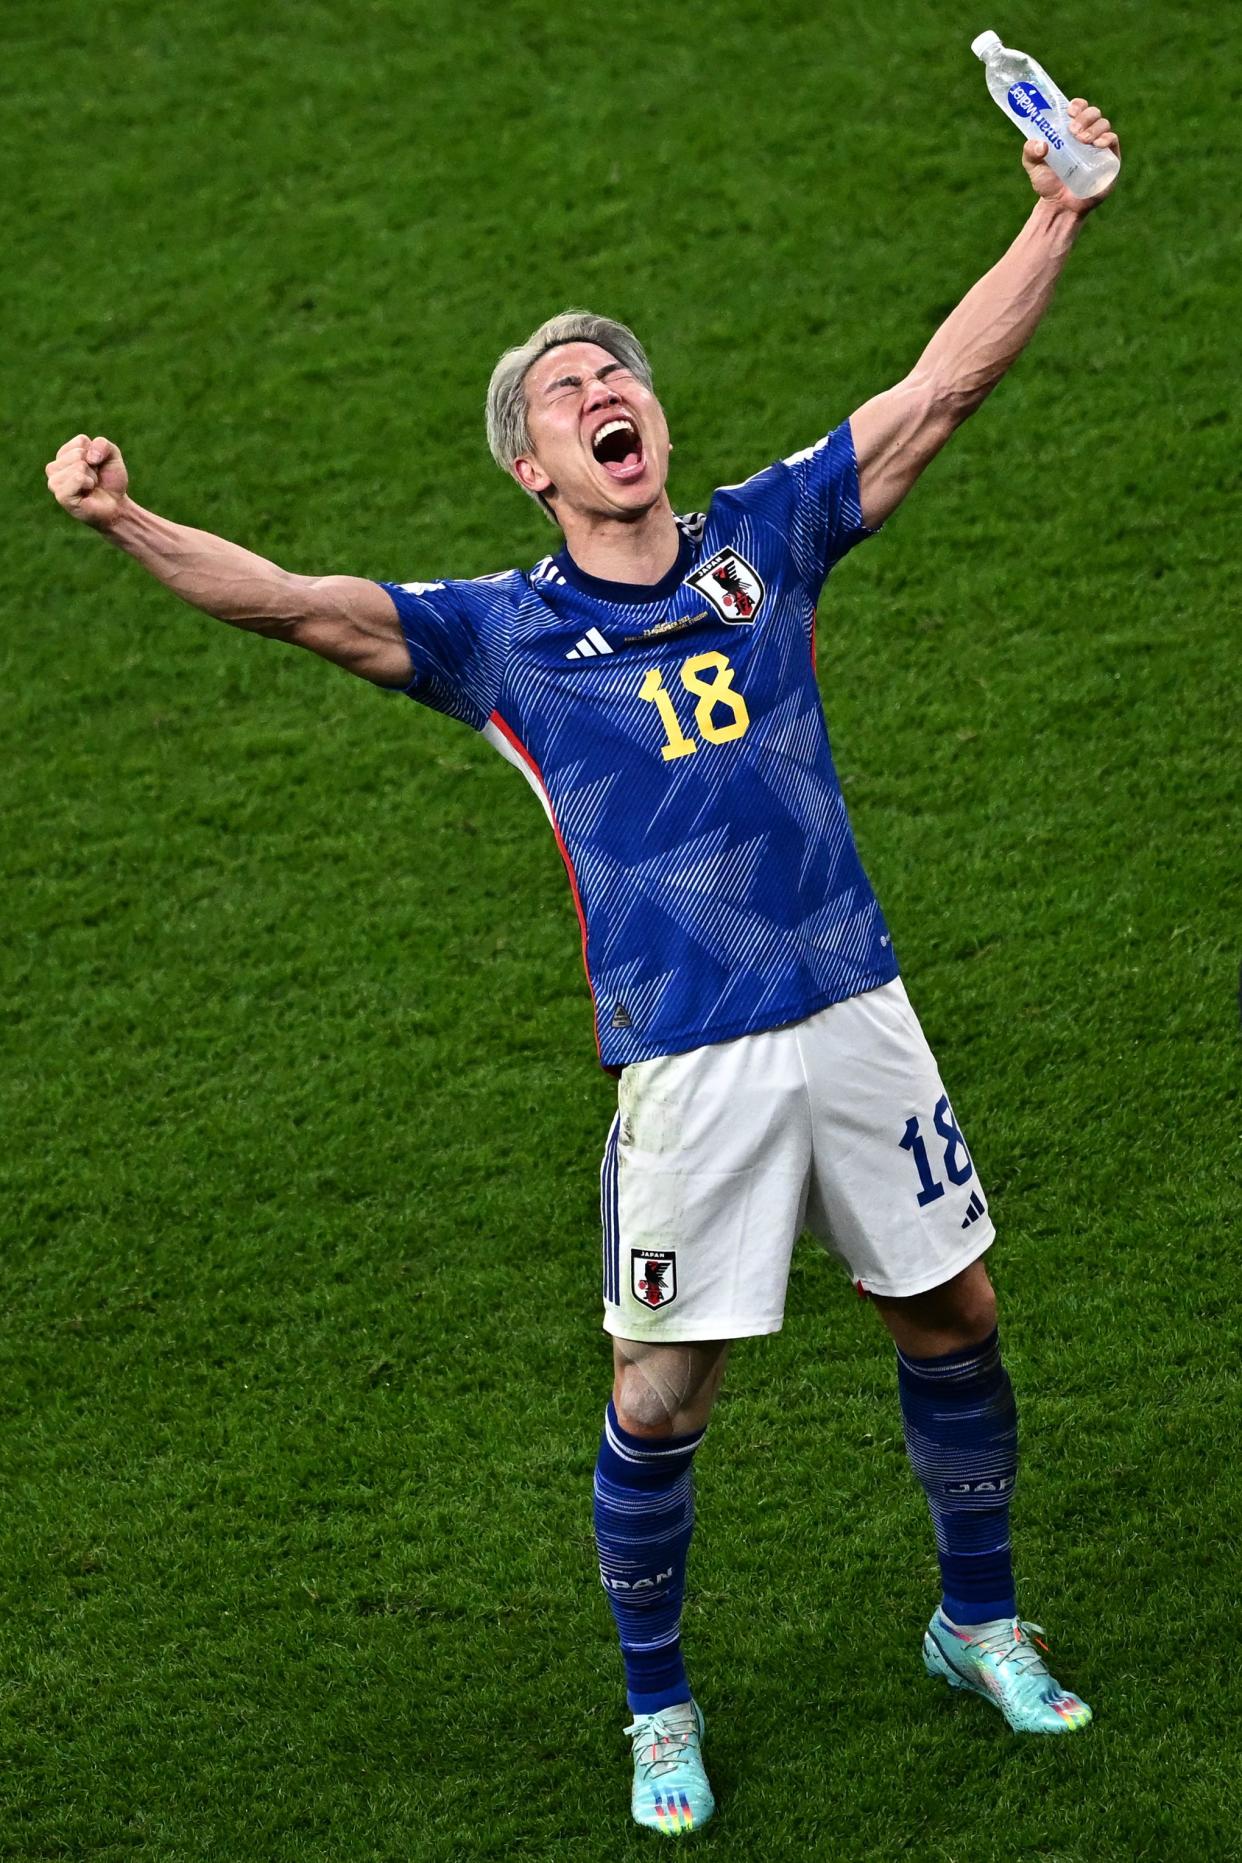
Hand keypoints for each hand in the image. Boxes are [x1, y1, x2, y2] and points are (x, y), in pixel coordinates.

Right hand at [45, 434, 129, 528]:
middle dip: (94, 467)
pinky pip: (77, 478)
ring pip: (78, 465)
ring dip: (92, 477)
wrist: (116, 506)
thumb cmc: (110, 481)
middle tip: (94, 479)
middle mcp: (54, 467)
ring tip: (91, 487)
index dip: (96, 453)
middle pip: (79, 453)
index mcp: (64, 454)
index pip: (81, 441)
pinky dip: (89, 484)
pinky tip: (87, 493)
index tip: (97, 467)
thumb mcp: (112, 456)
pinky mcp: (61, 496)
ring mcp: (55, 482)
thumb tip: (88, 457)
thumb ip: (102, 444)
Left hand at [1023, 98, 1119, 213]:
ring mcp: (1100, 146)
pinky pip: (1113, 140)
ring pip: (1104, 124)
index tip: (1070, 111)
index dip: (1077, 105)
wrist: (1060, 206)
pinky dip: (1107, 137)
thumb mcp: (1033, 166)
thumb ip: (1030, 152)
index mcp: (1071, 131)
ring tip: (1082, 140)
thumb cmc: (1048, 183)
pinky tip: (1097, 143)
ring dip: (1094, 127)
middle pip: (1093, 113)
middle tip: (1073, 130)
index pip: (1079, 108)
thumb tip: (1041, 144)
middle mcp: (1088, 134)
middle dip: (1085, 116)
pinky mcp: (1110, 159)